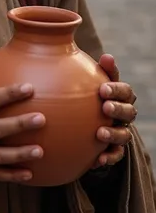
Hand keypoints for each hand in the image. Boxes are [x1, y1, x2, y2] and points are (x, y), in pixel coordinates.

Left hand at [93, 54, 135, 168]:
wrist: (84, 121)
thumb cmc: (86, 94)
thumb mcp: (86, 80)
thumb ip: (89, 68)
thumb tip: (96, 52)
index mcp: (119, 95)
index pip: (124, 90)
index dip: (116, 89)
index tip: (102, 89)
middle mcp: (124, 112)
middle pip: (128, 111)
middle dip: (118, 109)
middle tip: (105, 107)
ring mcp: (121, 131)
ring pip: (124, 134)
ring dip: (113, 133)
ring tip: (99, 133)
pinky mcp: (114, 149)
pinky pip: (116, 155)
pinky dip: (109, 157)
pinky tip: (97, 160)